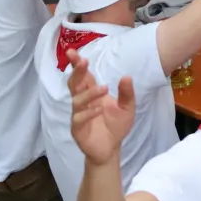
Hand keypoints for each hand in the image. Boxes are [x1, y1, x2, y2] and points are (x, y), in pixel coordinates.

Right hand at [66, 49, 135, 166]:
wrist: (111, 148)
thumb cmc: (116, 125)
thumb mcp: (127, 108)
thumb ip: (127, 93)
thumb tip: (127, 76)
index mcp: (92, 93)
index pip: (83, 76)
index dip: (77, 64)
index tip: (73, 52)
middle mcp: (83, 102)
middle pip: (75, 84)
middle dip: (77, 71)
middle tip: (82, 61)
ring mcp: (78, 115)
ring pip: (77, 100)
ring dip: (89, 93)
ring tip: (104, 88)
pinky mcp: (77, 129)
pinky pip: (79, 118)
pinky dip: (89, 112)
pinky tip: (99, 109)